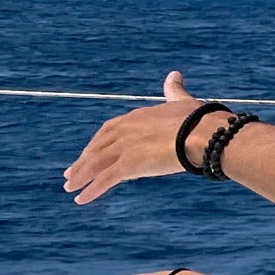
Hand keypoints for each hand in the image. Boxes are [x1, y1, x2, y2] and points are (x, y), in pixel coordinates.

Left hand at [64, 72, 217, 204]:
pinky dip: (92, 190)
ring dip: (81, 176)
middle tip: (71, 174)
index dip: (98, 143)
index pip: (109, 131)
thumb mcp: (182, 102)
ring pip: (95, 164)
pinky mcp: (129, 165)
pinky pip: (105, 180)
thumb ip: (174, 91)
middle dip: (82, 161)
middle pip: (97, 148)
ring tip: (71, 188)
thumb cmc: (198, 119)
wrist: (203, 133)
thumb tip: (174, 75)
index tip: (89, 152)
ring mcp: (125, 148)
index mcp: (136, 117)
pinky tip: (82, 200)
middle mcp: (125, 130)